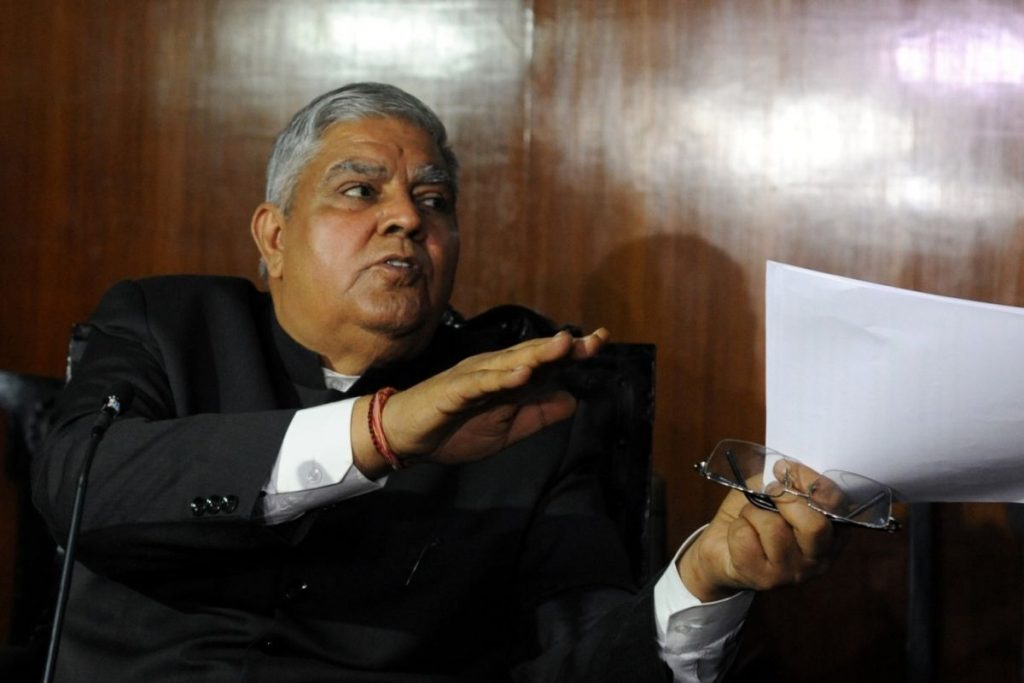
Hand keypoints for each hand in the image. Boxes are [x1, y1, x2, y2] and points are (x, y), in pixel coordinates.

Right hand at [351, 328, 608, 475]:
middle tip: (592, 339)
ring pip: (510, 362)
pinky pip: (481, 383)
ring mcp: (473, 377)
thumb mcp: (508, 428)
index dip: (572, 351)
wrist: (405, 436)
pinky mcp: (454, 391)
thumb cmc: (454, 429)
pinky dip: (501, 377)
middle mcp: (493, 369)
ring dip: (538, 353)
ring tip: (564, 345)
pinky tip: (522, 374)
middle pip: (533, 354)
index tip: (600, 340)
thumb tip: (573, 400)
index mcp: (507, 378)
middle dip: (563, 347)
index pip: (545, 362)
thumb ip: (539, 415)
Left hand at [678, 460, 842, 601]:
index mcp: (832, 533)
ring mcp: (792, 573)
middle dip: (785, 499)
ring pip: (774, 528)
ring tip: (749, 516)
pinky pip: (746, 539)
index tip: (785, 468)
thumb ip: (788, 483)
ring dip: (753, 512)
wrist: (722, 547)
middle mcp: (819, 558)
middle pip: (815, 525)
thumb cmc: (755, 515)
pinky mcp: (764, 580)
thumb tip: (788, 472)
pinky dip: (737, 526)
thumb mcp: (774, 491)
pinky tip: (740, 534)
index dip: (811, 482)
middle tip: (768, 492)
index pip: (837, 506)